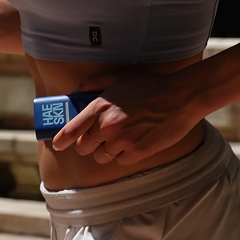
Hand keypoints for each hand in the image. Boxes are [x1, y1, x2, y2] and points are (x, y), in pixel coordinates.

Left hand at [51, 71, 202, 165]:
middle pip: (84, 147)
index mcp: (100, 107)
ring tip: (119, 137)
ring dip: (106, 150)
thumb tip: (74, 94)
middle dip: (88, 143)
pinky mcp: (138, 152)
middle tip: (97, 136)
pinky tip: (133, 141)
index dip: (61, 139)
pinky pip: (120, 161)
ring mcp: (123, 141)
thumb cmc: (149, 86)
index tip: (58, 144)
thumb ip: (91, 84)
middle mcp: (108, 126)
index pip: (71, 129)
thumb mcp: (117, 78)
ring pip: (101, 156)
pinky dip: (123, 154)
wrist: (181, 97)